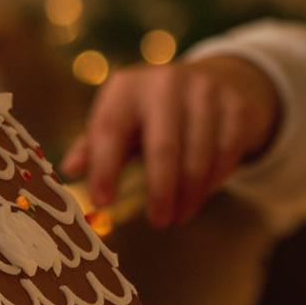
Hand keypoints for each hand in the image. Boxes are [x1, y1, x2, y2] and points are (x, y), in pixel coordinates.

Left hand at [60, 54, 281, 228]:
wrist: (209, 81)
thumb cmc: (149, 114)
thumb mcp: (119, 120)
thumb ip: (94, 146)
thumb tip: (69, 169)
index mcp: (126, 87)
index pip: (109, 130)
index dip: (104, 168)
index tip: (102, 202)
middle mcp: (165, 83)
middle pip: (163, 146)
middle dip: (161, 189)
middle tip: (158, 222)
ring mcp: (205, 91)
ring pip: (200, 154)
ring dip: (190, 193)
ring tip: (179, 216)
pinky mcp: (236, 105)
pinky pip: (227, 152)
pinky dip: (215, 180)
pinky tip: (202, 195)